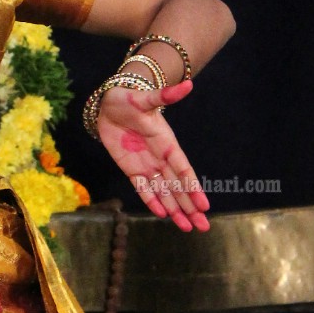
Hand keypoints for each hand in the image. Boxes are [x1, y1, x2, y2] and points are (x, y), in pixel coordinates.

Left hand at [96, 78, 210, 230]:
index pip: (183, 170)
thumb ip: (165, 96)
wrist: (110, 104)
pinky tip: (162, 215)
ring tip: (186, 227)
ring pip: (163, 192)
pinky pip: (143, 189)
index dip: (192, 187)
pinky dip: (152, 201)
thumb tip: (187, 85)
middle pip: (177, 187)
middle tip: (203, 227)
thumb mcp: (145, 98)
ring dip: (174, 209)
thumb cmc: (129, 99)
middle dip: (189, 207)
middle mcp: (160, 158)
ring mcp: (146, 165)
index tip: (204, 205)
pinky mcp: (132, 169)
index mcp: (167, 143)